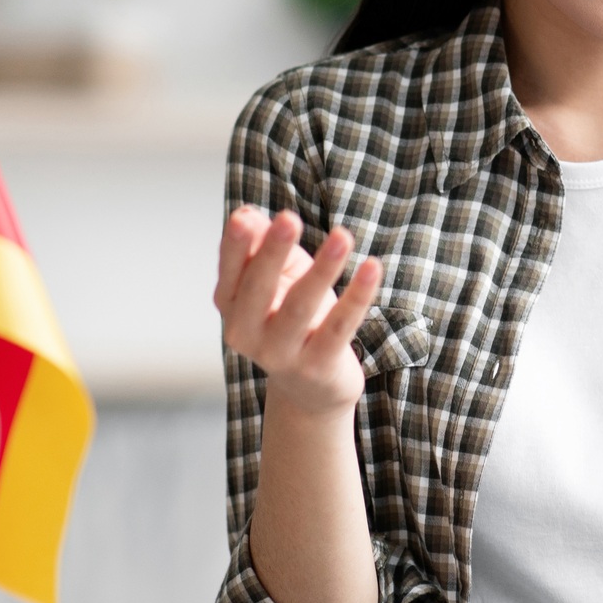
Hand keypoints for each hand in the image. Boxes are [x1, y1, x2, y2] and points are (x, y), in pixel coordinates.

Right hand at [214, 207, 383, 419]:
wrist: (311, 388)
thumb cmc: (291, 317)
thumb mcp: (277, 278)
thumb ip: (264, 245)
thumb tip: (250, 214)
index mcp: (230, 304)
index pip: (230, 270)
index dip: (236, 245)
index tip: (246, 218)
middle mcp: (247, 332)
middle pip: (258, 288)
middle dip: (272, 252)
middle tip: (288, 218)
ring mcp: (281, 353)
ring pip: (301, 307)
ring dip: (323, 269)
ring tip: (342, 236)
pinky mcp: (317, 366)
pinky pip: (340, 327)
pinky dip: (357, 296)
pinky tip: (372, 268)